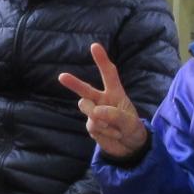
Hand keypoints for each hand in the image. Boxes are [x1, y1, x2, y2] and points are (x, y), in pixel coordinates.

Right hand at [59, 43, 148, 158]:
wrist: (129, 147)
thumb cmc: (132, 128)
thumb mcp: (130, 122)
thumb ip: (115, 115)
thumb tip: (96, 112)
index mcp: (115, 93)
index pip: (108, 74)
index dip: (101, 60)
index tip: (94, 46)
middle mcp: (102, 100)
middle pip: (85, 89)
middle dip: (73, 83)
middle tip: (61, 76)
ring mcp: (94, 113)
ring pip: (87, 108)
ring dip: (99, 117)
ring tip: (112, 126)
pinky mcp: (91, 126)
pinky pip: (92, 125)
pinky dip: (104, 131)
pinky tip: (113, 134)